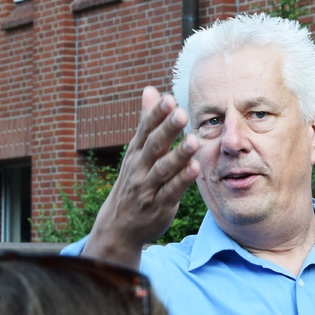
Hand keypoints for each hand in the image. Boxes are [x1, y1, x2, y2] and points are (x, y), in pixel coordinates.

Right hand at [83, 87, 200, 268]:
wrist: (120, 225)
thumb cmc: (135, 180)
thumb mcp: (137, 151)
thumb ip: (147, 121)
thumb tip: (150, 89)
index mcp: (136, 152)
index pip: (145, 130)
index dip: (156, 114)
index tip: (168, 98)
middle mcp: (139, 168)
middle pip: (153, 146)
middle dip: (166, 130)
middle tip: (181, 113)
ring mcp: (148, 188)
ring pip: (162, 169)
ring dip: (177, 155)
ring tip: (193, 140)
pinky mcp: (159, 206)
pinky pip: (171, 192)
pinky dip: (182, 181)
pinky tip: (195, 169)